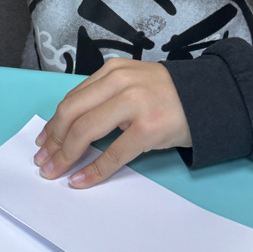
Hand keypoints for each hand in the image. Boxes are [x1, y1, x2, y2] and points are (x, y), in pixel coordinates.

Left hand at [33, 58, 190, 187]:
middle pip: (72, 113)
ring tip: (55, 171)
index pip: (72, 99)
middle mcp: (120, 82)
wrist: (209, 99)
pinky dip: (93, 170)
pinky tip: (80, 180)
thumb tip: (69, 126)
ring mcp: (134, 104)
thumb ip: (104, 97)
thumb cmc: (167, 96)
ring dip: (65, 155)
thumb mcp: (132, 84)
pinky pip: (112, 154)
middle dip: (52, 140)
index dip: (53, 124)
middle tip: (43, 161)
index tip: (43, 142)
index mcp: (112, 72)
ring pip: (85, 131)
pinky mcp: (148, 128)